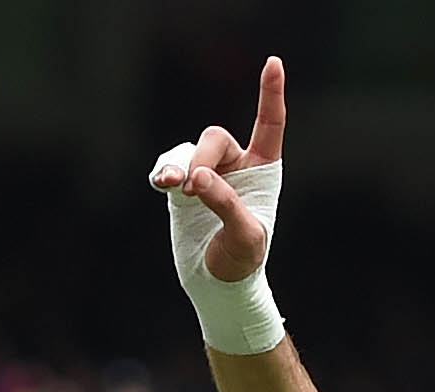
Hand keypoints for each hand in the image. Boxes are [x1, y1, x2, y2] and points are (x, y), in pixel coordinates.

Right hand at [152, 56, 285, 283]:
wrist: (218, 285)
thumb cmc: (243, 262)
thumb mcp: (245, 235)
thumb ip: (224, 203)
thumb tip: (197, 177)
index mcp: (263, 171)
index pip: (269, 124)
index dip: (271, 94)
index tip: (273, 63)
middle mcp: (235, 166)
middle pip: (214, 137)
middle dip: (201, 157)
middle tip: (192, 188)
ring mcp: (206, 175)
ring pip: (188, 150)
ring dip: (177, 165)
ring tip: (171, 187)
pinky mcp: (181, 187)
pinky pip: (167, 166)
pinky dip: (162, 172)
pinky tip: (160, 183)